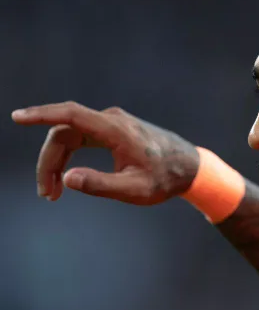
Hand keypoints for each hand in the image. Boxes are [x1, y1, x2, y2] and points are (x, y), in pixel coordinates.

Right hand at [12, 101, 199, 204]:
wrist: (189, 168)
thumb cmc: (165, 179)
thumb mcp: (135, 190)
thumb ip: (101, 185)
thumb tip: (67, 179)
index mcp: (116, 129)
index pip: (71, 115)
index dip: (42, 114)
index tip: (18, 118)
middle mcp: (112, 120)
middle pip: (65, 132)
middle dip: (49, 161)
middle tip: (46, 194)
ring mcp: (113, 123)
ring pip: (71, 135)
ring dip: (58, 161)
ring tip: (52, 193)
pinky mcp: (114, 130)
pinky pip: (81, 137)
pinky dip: (70, 156)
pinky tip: (66, 177)